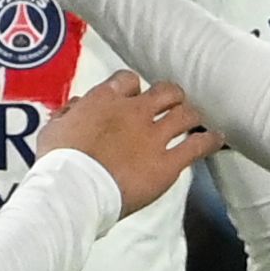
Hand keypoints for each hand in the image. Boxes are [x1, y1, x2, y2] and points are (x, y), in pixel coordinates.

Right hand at [38, 71, 214, 216]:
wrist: (74, 190)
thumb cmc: (59, 163)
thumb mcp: (53, 130)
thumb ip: (69, 115)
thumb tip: (76, 108)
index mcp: (105, 100)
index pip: (128, 80)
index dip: (134, 88)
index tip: (134, 97)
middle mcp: (135, 112)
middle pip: (165, 91)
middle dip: (170, 96)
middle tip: (171, 105)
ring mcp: (154, 136)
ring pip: (185, 113)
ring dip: (191, 115)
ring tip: (196, 120)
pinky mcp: (167, 163)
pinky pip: (197, 145)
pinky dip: (209, 141)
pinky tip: (215, 139)